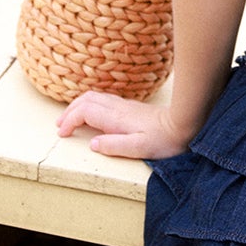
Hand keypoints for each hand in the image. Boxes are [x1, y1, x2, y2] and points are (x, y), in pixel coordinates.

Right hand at [56, 90, 190, 160]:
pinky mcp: (130, 107)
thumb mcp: (139, 148)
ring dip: (77, 106)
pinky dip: (89, 105)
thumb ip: (114, 146)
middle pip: (85, 100)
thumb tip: (92, 144)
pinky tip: (91, 115)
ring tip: (69, 119)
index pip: (84, 112)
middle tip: (60, 126)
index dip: (70, 121)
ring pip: (93, 97)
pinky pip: (102, 100)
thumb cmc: (164, 140)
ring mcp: (124, 106)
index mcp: (115, 118)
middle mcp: (117, 108)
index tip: (64, 134)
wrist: (185, 125)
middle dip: (69, 111)